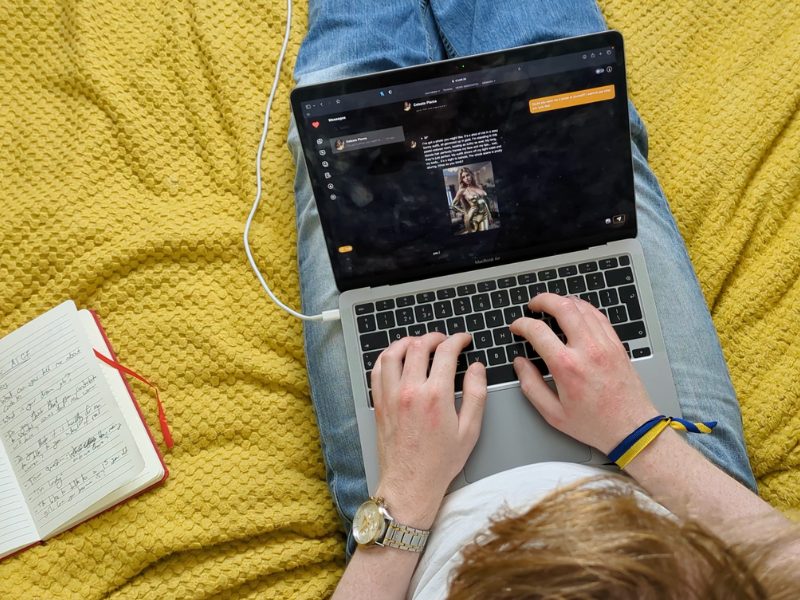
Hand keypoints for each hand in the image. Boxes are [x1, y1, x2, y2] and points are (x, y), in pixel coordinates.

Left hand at [371, 332, 486, 526]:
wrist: (410, 485)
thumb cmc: (440, 462)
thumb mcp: (470, 430)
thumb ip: (476, 394)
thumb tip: (477, 368)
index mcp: (436, 396)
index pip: (445, 352)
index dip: (457, 339)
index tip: (463, 339)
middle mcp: (410, 391)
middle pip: (418, 346)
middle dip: (434, 337)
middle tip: (444, 340)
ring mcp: (390, 396)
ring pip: (393, 353)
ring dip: (407, 341)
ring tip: (419, 343)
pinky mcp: (379, 404)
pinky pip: (378, 370)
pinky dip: (387, 357)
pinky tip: (396, 357)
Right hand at [510, 293, 658, 453]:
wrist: (632, 429)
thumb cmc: (595, 424)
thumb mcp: (553, 413)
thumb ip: (531, 386)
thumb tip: (520, 364)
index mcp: (567, 367)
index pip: (538, 331)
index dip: (522, 324)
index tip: (516, 326)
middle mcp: (587, 350)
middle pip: (563, 307)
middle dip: (543, 300)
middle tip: (533, 304)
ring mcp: (605, 345)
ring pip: (582, 307)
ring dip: (563, 301)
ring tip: (552, 305)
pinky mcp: (616, 345)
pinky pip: (599, 316)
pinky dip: (584, 309)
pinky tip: (576, 312)